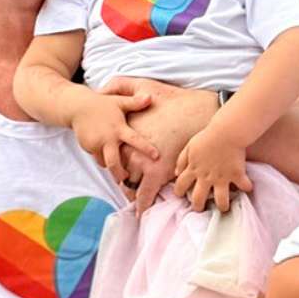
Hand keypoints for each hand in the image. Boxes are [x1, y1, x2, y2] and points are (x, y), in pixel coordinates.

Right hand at [71, 96, 158, 183]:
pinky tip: (105, 152)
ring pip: (105, 162)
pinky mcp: (87, 147)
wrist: (77, 107)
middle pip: (114, 163)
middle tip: (127, 179)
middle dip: (120, 174)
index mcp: (118, 128)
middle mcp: (107, 138)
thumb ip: (135, 102)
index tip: (156, 157)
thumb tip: (150, 97)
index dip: (146, 148)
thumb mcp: (119, 102)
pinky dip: (102, 157)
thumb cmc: (102, 104)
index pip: (135, 140)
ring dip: (111, 166)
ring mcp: (95, 144)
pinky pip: (97, 157)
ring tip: (118, 168)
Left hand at [98, 76, 215, 211]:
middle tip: (125, 185)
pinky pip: (145, 194)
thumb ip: (120, 86)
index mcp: (125, 132)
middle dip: (121, 177)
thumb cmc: (173, 99)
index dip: (114, 158)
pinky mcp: (158, 172)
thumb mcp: (141, 84)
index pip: (113, 150)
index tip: (116, 164)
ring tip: (133, 200)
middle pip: (119, 169)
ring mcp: (143, 162)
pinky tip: (140, 212)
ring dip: (132, 192)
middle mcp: (130, 149)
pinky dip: (142, 204)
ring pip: (131, 184)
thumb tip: (102, 88)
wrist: (197, 111)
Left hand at [173, 124, 252, 213]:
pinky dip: (247, 187)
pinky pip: (244, 186)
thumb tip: (176, 174)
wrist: (226, 132)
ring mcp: (222, 178)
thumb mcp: (190, 146)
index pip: (181, 185)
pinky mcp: (237, 174)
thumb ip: (181, 160)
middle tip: (200, 208)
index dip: (178, 192)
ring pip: (221, 200)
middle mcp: (206, 177)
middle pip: (198, 198)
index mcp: (194, 169)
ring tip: (224, 208)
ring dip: (222, 206)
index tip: (181, 195)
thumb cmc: (207, 137)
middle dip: (198, 206)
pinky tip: (247, 187)